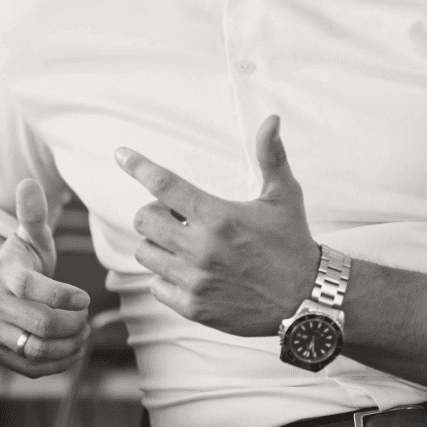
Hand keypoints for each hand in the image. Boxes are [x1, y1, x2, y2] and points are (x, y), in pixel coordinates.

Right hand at [0, 179, 91, 376]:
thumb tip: (29, 183)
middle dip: (72, 322)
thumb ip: (32, 214)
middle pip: (41, 324)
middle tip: (86, 316)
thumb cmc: (19, 261)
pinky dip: (58, 364)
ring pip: (36, 350)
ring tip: (83, 333)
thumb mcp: (28, 237)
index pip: (34, 289)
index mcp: (4, 275)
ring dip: (68, 345)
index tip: (85, 296)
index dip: (65, 296)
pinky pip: (30, 369)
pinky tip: (73, 349)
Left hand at [116, 115, 320, 336]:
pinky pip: (156, 286)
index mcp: (219, 216)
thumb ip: (271, 155)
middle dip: (152, 211)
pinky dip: (165, 276)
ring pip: (146, 253)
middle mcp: (202, 248)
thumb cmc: (293, 241)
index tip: (121, 154)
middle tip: (174, 214)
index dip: (138, 166)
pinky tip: (187, 270)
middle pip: (144, 219)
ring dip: (157, 243)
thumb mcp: (284, 195)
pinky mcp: (194, 307)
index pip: (166, 184)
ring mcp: (195, 280)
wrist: (306, 298)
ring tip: (180, 242)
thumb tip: (271, 118)